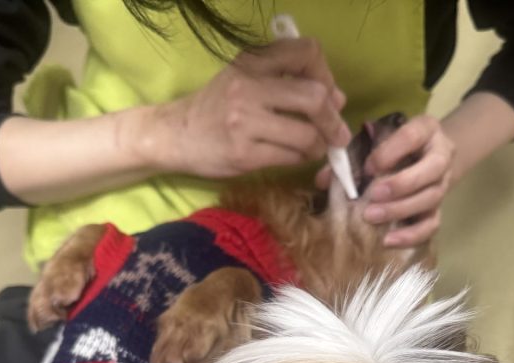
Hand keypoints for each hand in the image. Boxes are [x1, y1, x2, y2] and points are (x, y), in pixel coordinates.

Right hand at [162, 38, 350, 178]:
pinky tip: (297, 156)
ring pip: (307, 134)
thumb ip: (288, 82)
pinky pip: (291, 157)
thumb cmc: (216, 107)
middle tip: (337, 132)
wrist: (176, 135)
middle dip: (333, 119)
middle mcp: (248, 86)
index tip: (328, 93)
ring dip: (320, 144)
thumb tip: (338, 97)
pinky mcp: (244, 154)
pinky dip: (303, 158)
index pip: (306, 52)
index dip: (326, 73)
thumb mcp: (245, 78)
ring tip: (316, 147)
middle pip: (314, 97)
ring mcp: (245, 121)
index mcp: (252, 61)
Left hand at [356, 115, 456, 247]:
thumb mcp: (377, 141)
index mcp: (425, 130)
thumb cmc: (394, 146)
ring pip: (430, 199)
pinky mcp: (439, 208)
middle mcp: (441, 155)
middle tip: (373, 196)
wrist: (426, 156)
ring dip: (401, 210)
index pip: (413, 136)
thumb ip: (351, 155)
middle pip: (431, 170)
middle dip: (400, 184)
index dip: (391, 152)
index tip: (369, 166)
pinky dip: (411, 235)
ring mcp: (443, 184)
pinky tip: (388, 240)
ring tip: (372, 217)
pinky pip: (431, 225)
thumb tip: (321, 180)